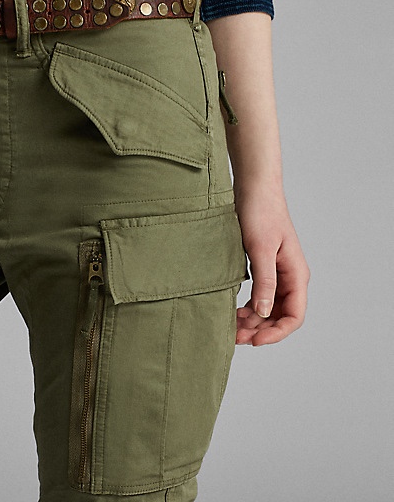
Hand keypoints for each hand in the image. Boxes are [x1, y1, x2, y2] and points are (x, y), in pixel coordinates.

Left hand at [235, 188, 309, 346]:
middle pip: (280, 316)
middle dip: (260, 330)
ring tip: (231, 327)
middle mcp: (290, 276)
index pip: (294, 316)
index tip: (254, 340)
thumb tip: (263, 313)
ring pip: (269, 308)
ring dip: (253, 322)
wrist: (254, 188)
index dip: (275, 333)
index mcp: (296, 274)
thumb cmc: (260, 212)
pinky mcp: (264, 267)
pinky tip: (234, 311)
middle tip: (234, 336)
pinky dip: (248, 308)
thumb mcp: (260, 249)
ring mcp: (277, 273)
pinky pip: (260, 296)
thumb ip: (264, 282)